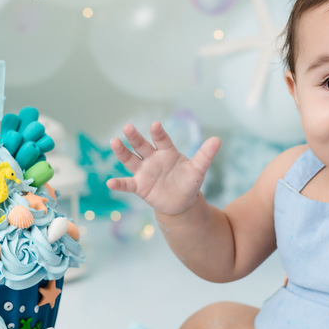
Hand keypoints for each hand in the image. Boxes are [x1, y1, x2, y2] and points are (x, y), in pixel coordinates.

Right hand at [106, 122, 220, 215]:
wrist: (182, 202)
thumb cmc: (189, 182)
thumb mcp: (198, 169)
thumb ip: (205, 155)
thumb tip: (218, 140)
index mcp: (167, 151)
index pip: (162, 140)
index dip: (158, 133)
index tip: (155, 125)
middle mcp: (152, 158)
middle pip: (141, 146)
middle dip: (134, 137)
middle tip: (127, 127)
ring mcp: (144, 171)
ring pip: (130, 160)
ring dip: (122, 152)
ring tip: (114, 142)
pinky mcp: (139, 186)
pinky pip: (127, 184)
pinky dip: (119, 184)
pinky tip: (110, 183)